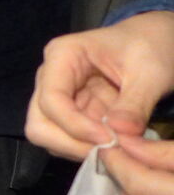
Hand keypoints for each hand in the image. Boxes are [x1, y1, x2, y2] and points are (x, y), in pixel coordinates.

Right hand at [25, 11, 173, 160]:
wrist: (154, 43)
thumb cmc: (150, 47)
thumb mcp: (150, 72)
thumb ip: (135, 103)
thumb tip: (120, 134)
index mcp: (62, 56)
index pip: (51, 99)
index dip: (75, 126)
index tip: (110, 140)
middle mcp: (50, 78)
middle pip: (39, 123)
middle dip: (71, 143)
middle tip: (110, 151)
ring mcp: (57, 98)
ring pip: (49, 136)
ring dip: (80, 149)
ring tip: (116, 148)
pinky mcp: (71, 114)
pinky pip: (68, 140)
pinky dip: (88, 149)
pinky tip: (114, 146)